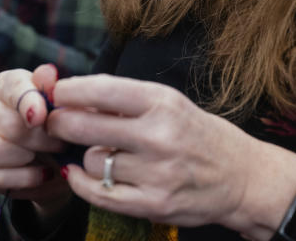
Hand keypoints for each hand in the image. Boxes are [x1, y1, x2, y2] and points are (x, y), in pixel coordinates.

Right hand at [0, 65, 72, 212]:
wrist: (48, 159)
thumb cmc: (53, 126)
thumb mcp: (60, 108)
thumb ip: (55, 91)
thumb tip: (48, 73)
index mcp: (6, 85)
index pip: (13, 87)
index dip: (27, 102)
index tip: (41, 118)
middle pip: (10, 126)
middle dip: (43, 139)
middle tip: (62, 144)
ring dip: (26, 158)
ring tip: (47, 158)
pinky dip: (22, 179)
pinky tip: (40, 173)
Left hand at [47, 75, 295, 237]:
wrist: (242, 177)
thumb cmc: (195, 133)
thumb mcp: (167, 103)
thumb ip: (122, 98)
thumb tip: (68, 93)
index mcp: (161, 102)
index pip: (99, 90)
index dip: (67, 91)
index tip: (55, 93)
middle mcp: (159, 136)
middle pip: (84, 126)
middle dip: (59, 122)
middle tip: (53, 122)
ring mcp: (157, 173)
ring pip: (91, 161)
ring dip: (87, 156)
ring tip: (101, 152)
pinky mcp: (154, 204)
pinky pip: (98, 194)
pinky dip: (82, 183)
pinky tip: (79, 173)